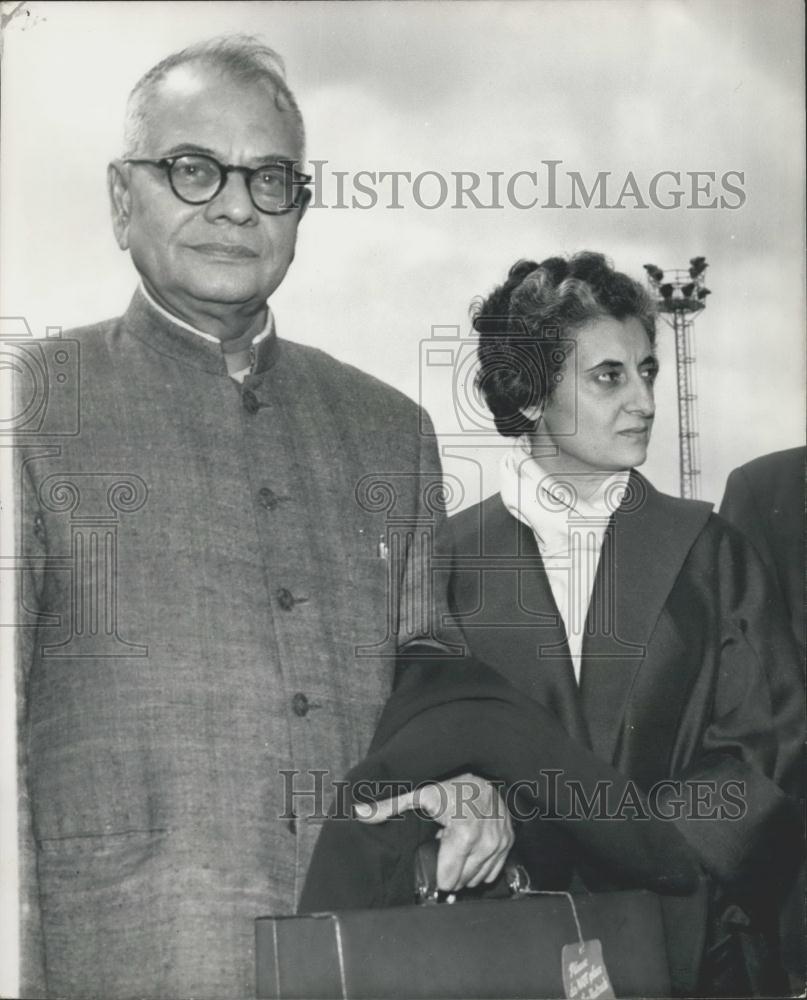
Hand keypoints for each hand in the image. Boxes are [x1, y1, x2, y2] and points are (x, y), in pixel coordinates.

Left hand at [354, 772, 513, 891]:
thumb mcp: (418, 792)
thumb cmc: (450, 784)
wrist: (483, 773)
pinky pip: (493, 871)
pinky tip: (471, 846)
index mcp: (463, 836)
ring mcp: (500, 844)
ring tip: (457, 843)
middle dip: (450, 868)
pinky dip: (481, 863)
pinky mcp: (509, 842)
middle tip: (444, 844)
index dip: (436, 870)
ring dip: (466, 867)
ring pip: (478, 879)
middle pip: (462, 882)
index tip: (434, 851)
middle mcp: (486, 844)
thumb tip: (358, 811)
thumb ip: (388, 805)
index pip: (447, 880)